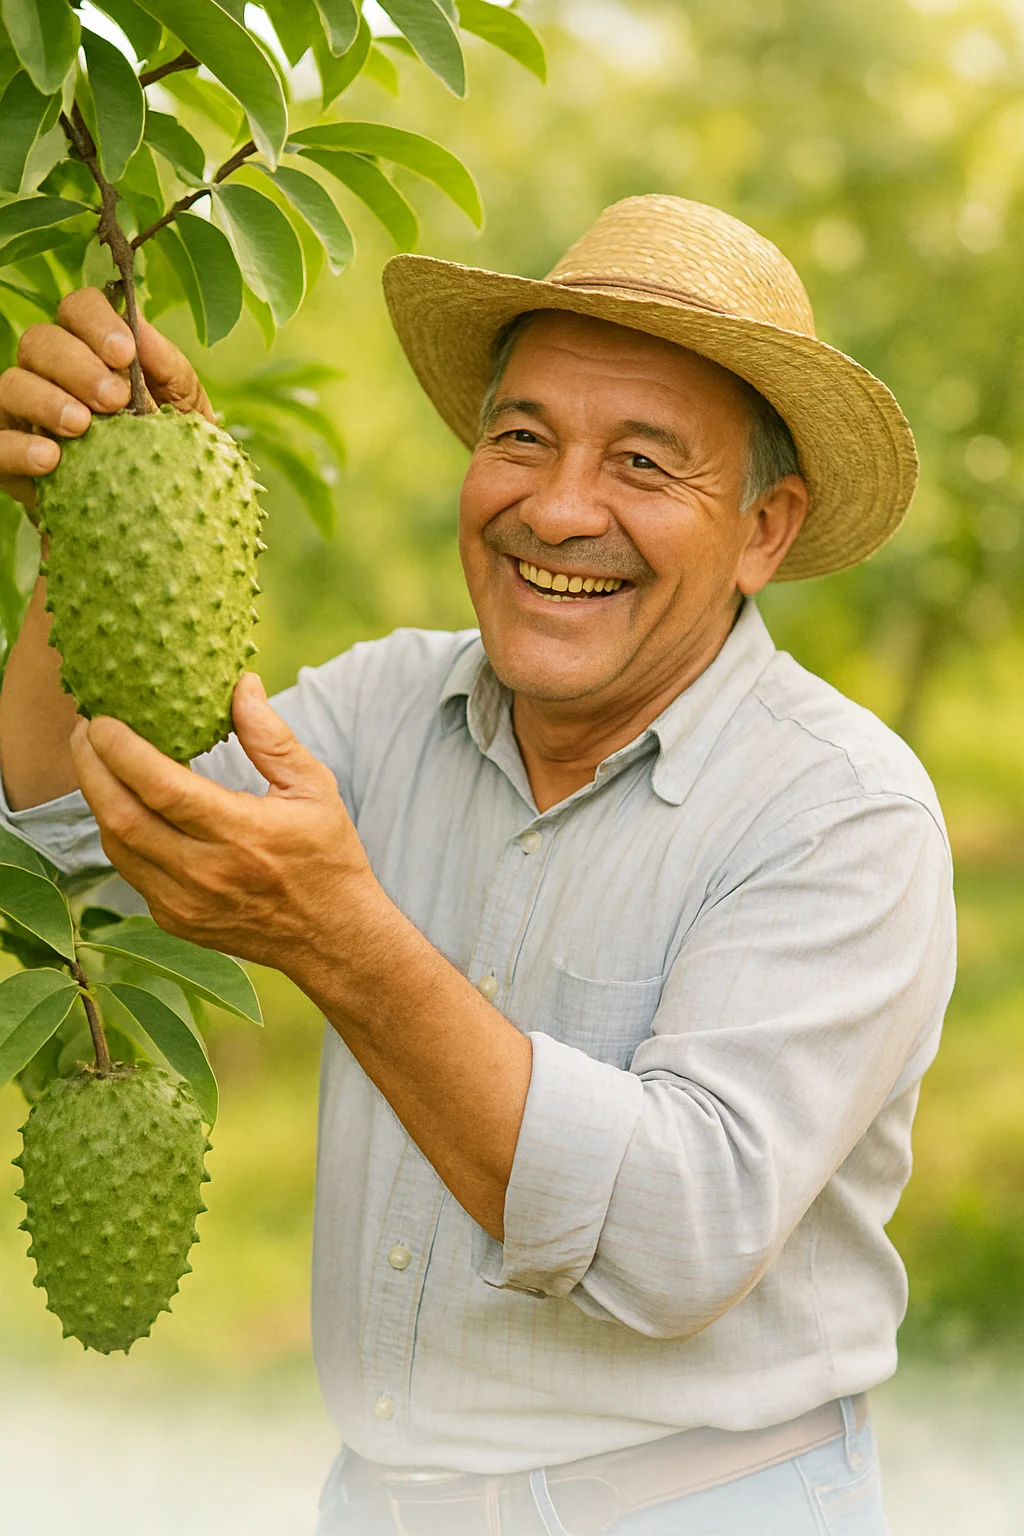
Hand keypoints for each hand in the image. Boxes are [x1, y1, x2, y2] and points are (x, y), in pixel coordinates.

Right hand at [0, 287, 212, 509]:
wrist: (161, 506)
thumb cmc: (172, 445)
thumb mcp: (184, 406)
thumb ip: (168, 368)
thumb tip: (144, 333)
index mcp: (91, 348)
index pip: (78, 309)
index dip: (96, 322)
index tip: (125, 354)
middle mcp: (50, 371)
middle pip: (40, 341)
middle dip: (76, 365)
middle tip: (114, 400)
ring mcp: (25, 411)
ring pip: (12, 383)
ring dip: (46, 400)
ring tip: (82, 426)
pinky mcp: (11, 454)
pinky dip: (17, 447)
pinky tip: (51, 458)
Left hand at [69, 674, 383, 978]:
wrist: (333, 938)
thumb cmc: (327, 856)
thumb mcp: (314, 787)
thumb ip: (271, 737)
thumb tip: (241, 685)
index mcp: (242, 834)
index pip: (161, 787)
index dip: (121, 750)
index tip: (101, 718)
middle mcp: (206, 873)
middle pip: (121, 816)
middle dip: (90, 767)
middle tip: (83, 731)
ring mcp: (185, 903)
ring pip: (116, 845)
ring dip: (98, 800)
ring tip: (96, 762)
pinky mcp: (175, 920)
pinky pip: (129, 870)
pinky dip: (119, 833)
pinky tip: (123, 805)